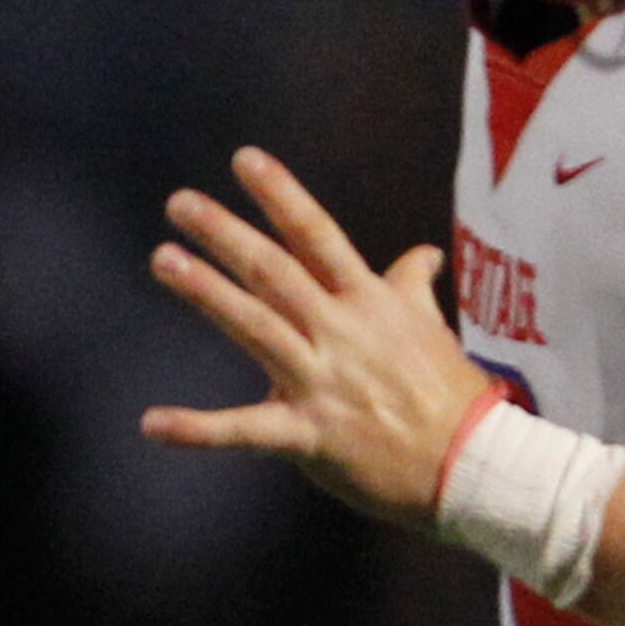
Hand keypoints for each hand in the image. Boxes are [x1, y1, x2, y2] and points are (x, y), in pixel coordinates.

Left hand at [140, 146, 489, 527]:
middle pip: (276, 271)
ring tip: (164, 259)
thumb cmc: (452, 392)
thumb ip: (412, 285)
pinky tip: (152, 423)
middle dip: (226, 234)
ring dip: (207, 292)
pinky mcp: (309, 435)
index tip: (245, 161)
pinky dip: (197, 429)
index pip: (318, 235)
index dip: (282, 196)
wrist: (472, 465)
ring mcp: (322, 382)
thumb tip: (425, 252)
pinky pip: (246, 429)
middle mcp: (340, 331)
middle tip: (179, 202)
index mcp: (368, 300)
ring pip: (256, 327)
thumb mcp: (431, 325)